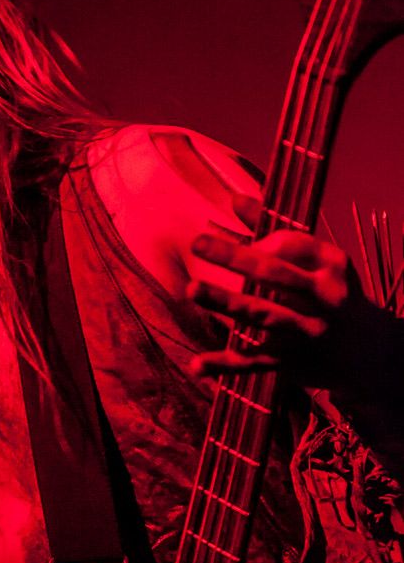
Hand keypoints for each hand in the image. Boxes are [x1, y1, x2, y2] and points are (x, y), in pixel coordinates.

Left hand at [186, 229, 382, 389]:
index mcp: (332, 265)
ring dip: (227, 302)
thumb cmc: (332, 295)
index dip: (261, 240)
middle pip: (275, 274)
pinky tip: (196, 364)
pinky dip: (225, 364)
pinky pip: (255, 361)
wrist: (371, 352)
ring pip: (263, 314)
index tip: (241, 242)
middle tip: (196, 242)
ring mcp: (308, 331)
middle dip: (235, 257)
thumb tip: (233, 198)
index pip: (293, 244)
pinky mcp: (293, 362)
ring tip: (192, 289)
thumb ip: (274, 230)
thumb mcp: (317, 262)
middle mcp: (324, 297)